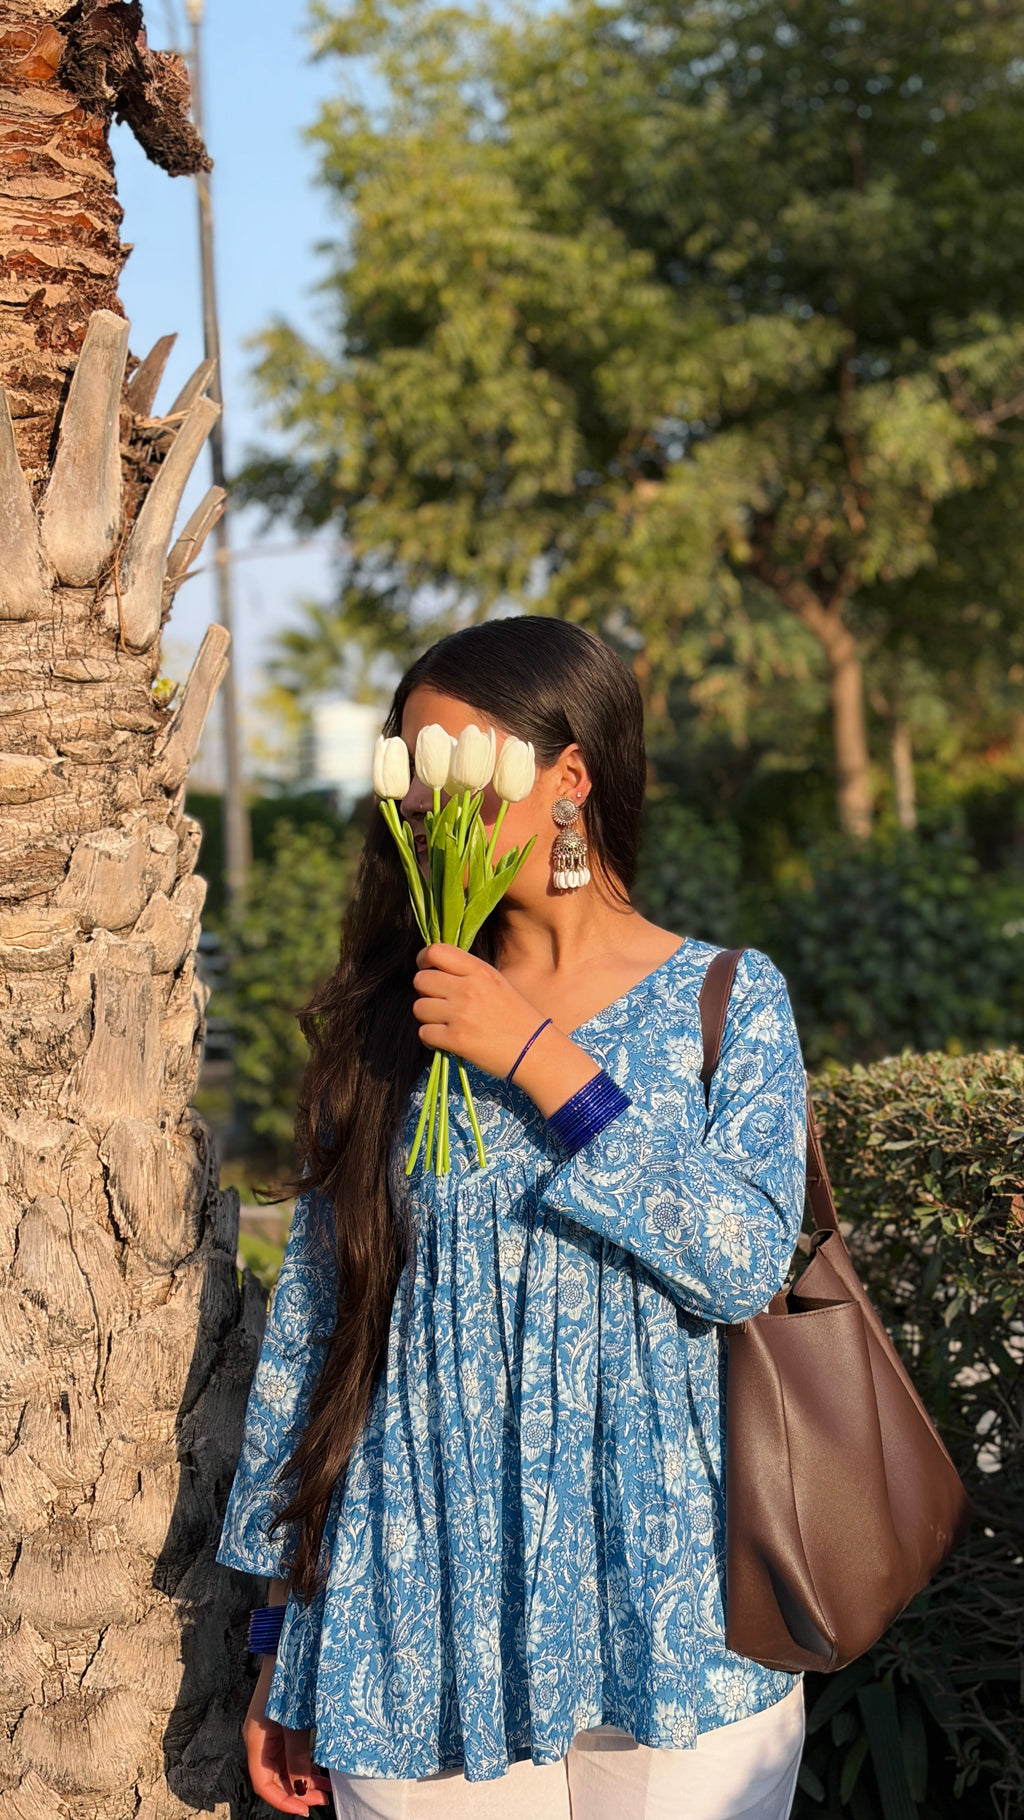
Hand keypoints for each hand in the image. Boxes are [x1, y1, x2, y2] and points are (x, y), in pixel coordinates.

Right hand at [242, 1656, 331, 1813]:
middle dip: (298, 1791)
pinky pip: (290, 1751)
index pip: (263, 1783)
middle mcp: (260, 1738)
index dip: (283, 1800)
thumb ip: (296, 1756)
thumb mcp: (295, 1723)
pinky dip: (304, 1762)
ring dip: (303, 1778)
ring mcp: (271, 1730)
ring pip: (284, 1765)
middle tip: (323, 1798)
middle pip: (275, 1776)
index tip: (305, 1809)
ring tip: (328, 1786)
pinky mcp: (281, 1722)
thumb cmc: (290, 1679)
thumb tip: (301, 1787)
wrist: (290, 1643)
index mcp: (256, 1740)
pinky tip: (320, 1767)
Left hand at [411, 944, 600, 1114]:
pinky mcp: (456, 1039)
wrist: (536, 1051)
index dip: (424, 961)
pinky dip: (430, 1039)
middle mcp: (468, 988)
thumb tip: (435, 972)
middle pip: (421, 980)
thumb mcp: (497, 983)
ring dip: (427, 1017)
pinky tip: (445, 1040)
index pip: (435, 951)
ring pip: (419, 1007)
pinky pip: (423, 1033)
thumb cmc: (518, 1017)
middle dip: (425, 992)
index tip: (427, 970)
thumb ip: (468, 974)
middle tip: (439, 1003)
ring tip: (444, 1024)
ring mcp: (461, 1014)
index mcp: (479, 971)